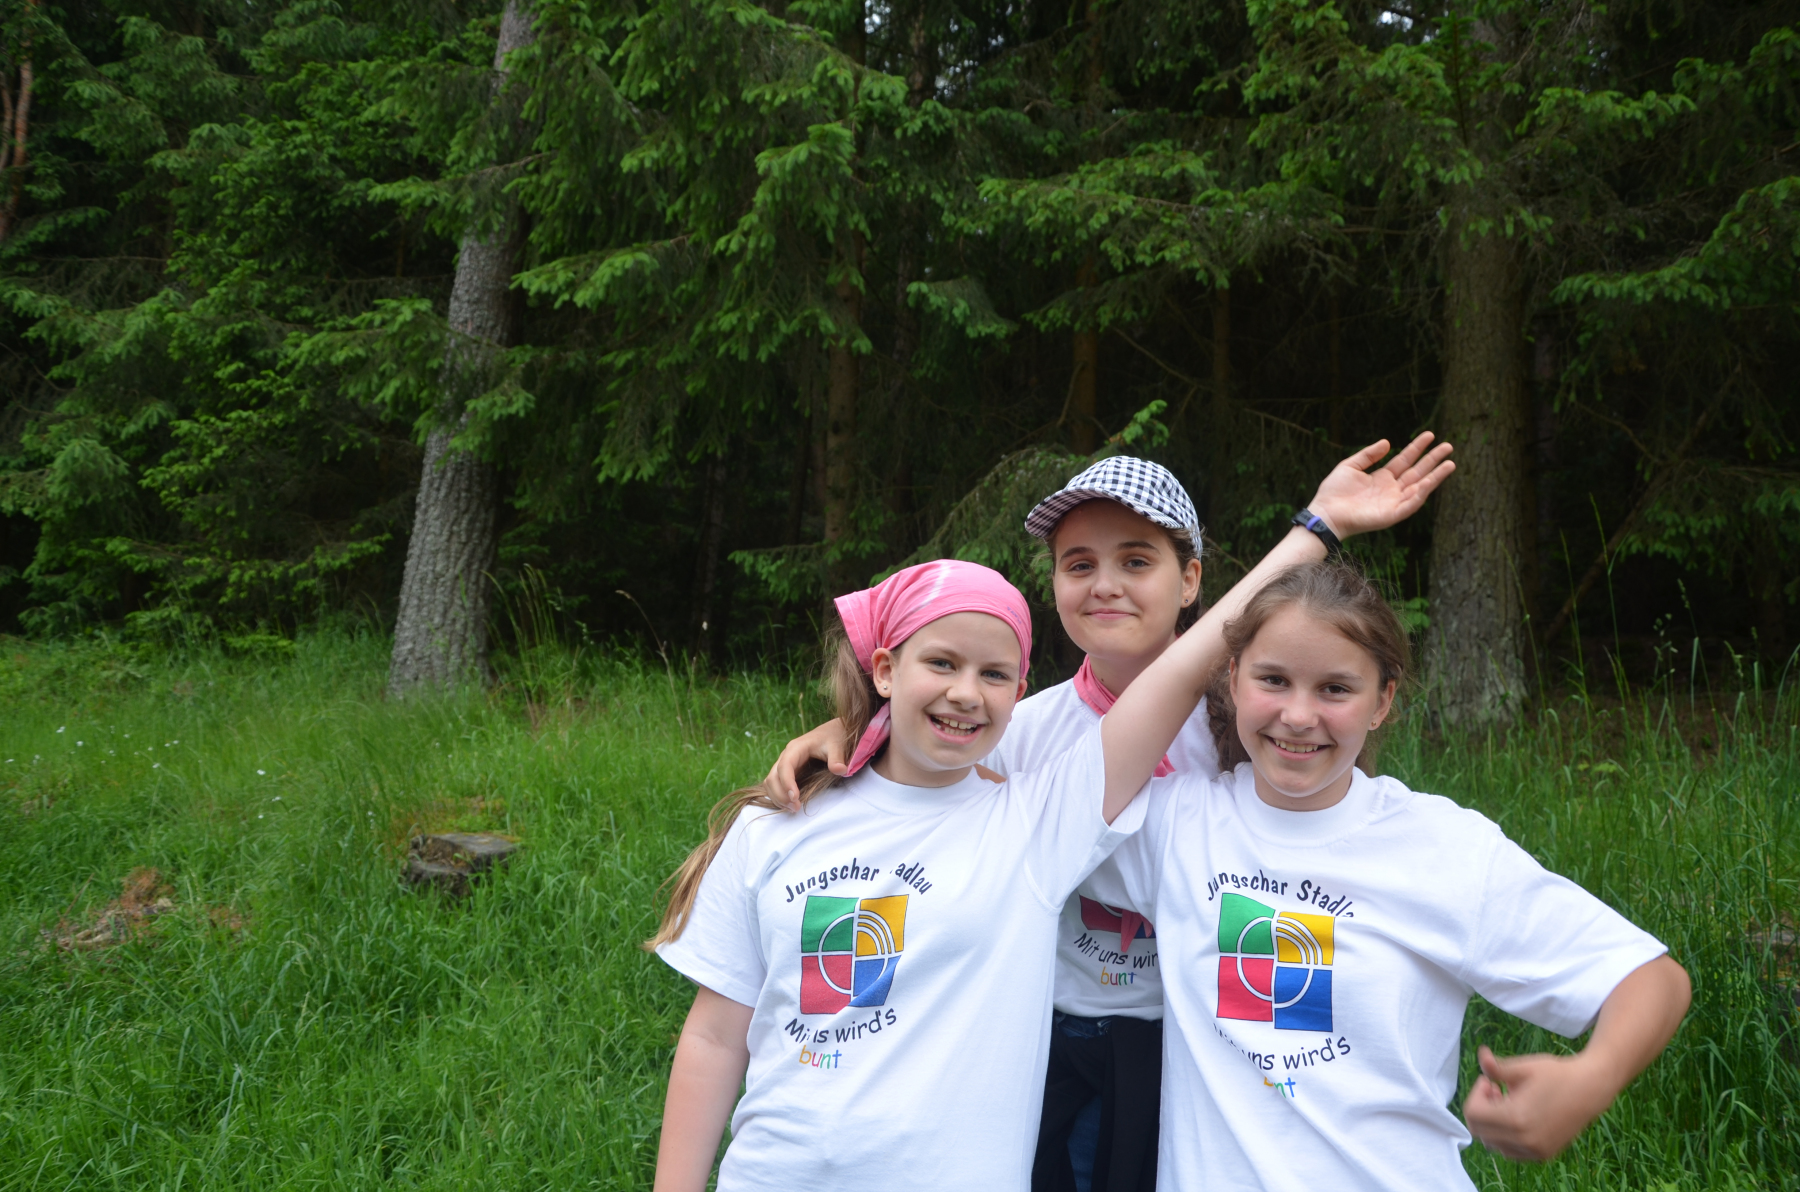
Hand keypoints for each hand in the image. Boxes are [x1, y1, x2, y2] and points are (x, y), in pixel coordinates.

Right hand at [761, 719, 848, 810]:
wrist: (830, 734)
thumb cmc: (833, 738)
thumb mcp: (836, 746)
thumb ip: (837, 758)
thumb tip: (840, 770)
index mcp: (796, 748)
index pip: (785, 766)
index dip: (786, 782)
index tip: (795, 798)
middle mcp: (786, 756)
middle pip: (773, 776)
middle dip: (780, 794)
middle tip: (795, 808)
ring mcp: (784, 765)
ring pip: (770, 783)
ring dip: (778, 797)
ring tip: (793, 809)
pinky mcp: (786, 773)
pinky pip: (775, 785)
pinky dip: (779, 797)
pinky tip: (790, 805)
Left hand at [1306, 432, 1454, 538]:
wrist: (1326, 513)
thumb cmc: (1334, 492)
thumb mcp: (1350, 466)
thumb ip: (1369, 455)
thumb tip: (1388, 442)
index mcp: (1382, 478)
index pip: (1405, 460)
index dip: (1417, 448)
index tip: (1430, 435)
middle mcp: (1391, 490)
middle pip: (1417, 472)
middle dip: (1433, 460)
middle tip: (1449, 446)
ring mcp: (1394, 503)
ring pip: (1420, 487)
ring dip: (1435, 477)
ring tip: (1450, 464)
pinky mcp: (1392, 515)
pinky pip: (1411, 504)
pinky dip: (1421, 494)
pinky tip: (1430, 482)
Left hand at [1462, 1045, 1615, 1161]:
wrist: (1591, 1089)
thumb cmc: (1557, 1074)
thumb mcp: (1523, 1067)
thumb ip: (1496, 1068)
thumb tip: (1480, 1055)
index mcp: (1516, 1118)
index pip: (1473, 1115)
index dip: (1475, 1094)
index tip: (1489, 1081)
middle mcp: (1524, 1140)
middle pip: (1479, 1131)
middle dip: (1481, 1109)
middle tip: (1495, 1090)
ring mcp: (1535, 1151)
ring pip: (1493, 1144)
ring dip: (1492, 1124)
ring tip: (1507, 1101)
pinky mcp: (1544, 1155)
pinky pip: (1510, 1151)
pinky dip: (1505, 1136)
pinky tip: (1517, 1116)